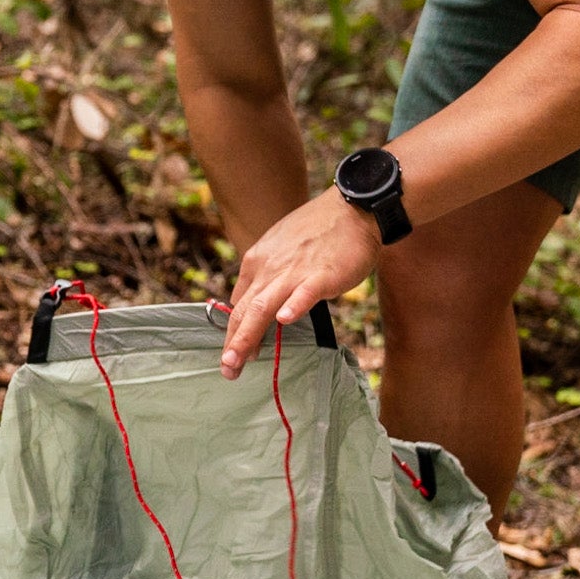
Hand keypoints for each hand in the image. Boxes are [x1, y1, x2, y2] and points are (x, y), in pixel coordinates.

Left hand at [218, 189, 380, 377]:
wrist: (351, 208)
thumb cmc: (319, 233)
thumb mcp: (281, 251)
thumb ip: (268, 276)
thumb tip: (261, 305)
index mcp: (257, 263)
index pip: (239, 304)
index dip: (234, 331)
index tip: (233, 354)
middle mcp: (269, 268)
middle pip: (245, 310)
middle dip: (233, 343)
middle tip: (227, 370)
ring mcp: (294, 271)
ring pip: (264, 306)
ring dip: (249, 334)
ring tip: (238, 359)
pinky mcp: (322, 274)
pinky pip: (305, 292)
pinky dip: (294, 305)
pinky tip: (285, 320)